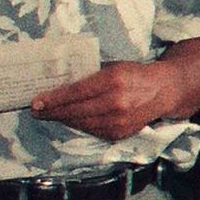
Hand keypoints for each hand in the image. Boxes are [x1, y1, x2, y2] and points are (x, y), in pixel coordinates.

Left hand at [27, 57, 193, 140]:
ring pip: (82, 123)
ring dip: (63, 120)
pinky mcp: (120, 133)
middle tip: (36, 111)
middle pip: (75, 110)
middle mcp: (116, 102)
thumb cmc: (134, 74)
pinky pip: (92, 131)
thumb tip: (61, 83)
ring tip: (50, 115)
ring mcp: (118, 121)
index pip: (75, 92)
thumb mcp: (113, 66)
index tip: (36, 101)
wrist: (164, 90)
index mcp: (112, 80)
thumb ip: (90, 75)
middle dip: (53, 111)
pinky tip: (70, 120)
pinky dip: (79, 125)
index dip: (53, 99)